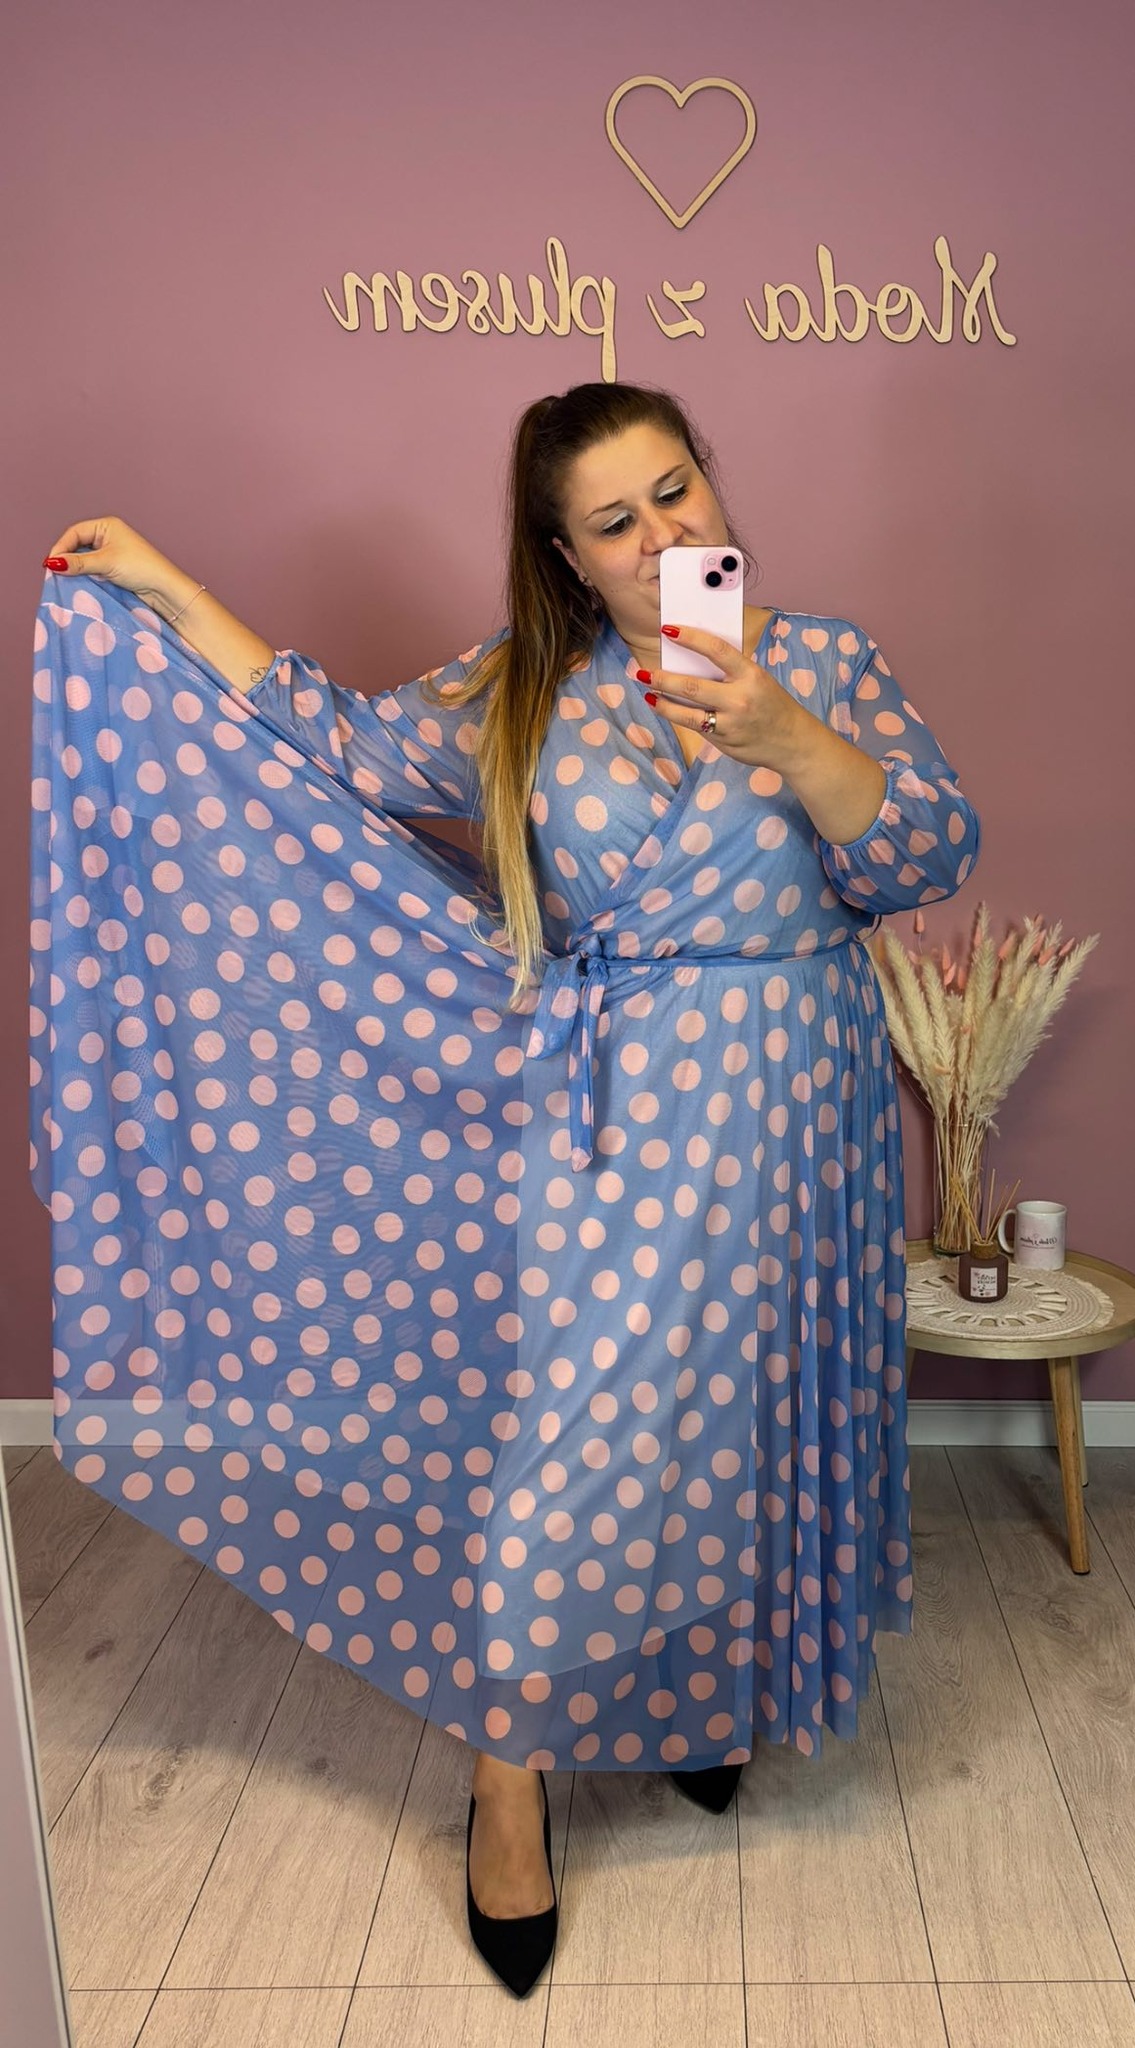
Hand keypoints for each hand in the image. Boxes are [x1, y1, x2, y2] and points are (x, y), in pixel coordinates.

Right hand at [43, 515, 184, 612]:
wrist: (165, 588)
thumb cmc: (140, 568)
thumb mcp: (106, 563)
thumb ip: (78, 563)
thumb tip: (53, 563)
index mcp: (107, 526)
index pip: (75, 533)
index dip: (61, 547)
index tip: (50, 564)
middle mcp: (108, 536)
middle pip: (78, 545)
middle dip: (67, 558)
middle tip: (54, 573)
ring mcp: (112, 552)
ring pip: (84, 559)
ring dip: (75, 569)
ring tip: (64, 579)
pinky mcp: (115, 568)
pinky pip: (93, 569)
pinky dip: (85, 576)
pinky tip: (78, 584)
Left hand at [634, 622, 802, 771]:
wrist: (793, 742)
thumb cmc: (772, 704)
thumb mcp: (759, 680)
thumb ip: (731, 672)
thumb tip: (693, 659)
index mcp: (751, 675)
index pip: (716, 650)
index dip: (691, 638)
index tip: (669, 630)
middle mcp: (740, 699)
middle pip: (692, 686)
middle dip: (663, 678)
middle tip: (642, 671)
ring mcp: (730, 723)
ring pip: (687, 712)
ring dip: (662, 702)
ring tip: (648, 693)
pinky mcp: (724, 742)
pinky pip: (695, 726)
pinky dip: (677, 716)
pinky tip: (664, 708)